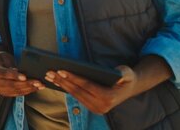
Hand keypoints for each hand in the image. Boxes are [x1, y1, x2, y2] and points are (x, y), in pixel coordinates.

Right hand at [0, 46, 43, 96]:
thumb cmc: (2, 59)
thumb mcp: (5, 58)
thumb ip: (11, 65)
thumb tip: (20, 71)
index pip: (6, 74)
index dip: (15, 76)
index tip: (25, 77)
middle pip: (12, 85)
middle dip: (26, 84)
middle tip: (37, 82)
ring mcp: (0, 89)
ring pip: (16, 91)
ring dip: (29, 89)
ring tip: (38, 85)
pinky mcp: (5, 93)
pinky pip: (17, 94)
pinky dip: (26, 91)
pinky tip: (34, 88)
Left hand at [44, 56, 171, 113]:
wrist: (129, 87)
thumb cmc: (126, 77)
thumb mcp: (127, 73)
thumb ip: (124, 73)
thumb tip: (118, 74)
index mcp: (108, 98)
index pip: (87, 86)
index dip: (73, 77)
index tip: (61, 70)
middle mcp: (101, 106)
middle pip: (78, 91)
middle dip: (63, 81)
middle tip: (50, 72)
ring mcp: (96, 109)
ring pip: (75, 95)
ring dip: (61, 85)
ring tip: (50, 76)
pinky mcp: (91, 108)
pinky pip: (77, 97)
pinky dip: (67, 88)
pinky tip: (57, 81)